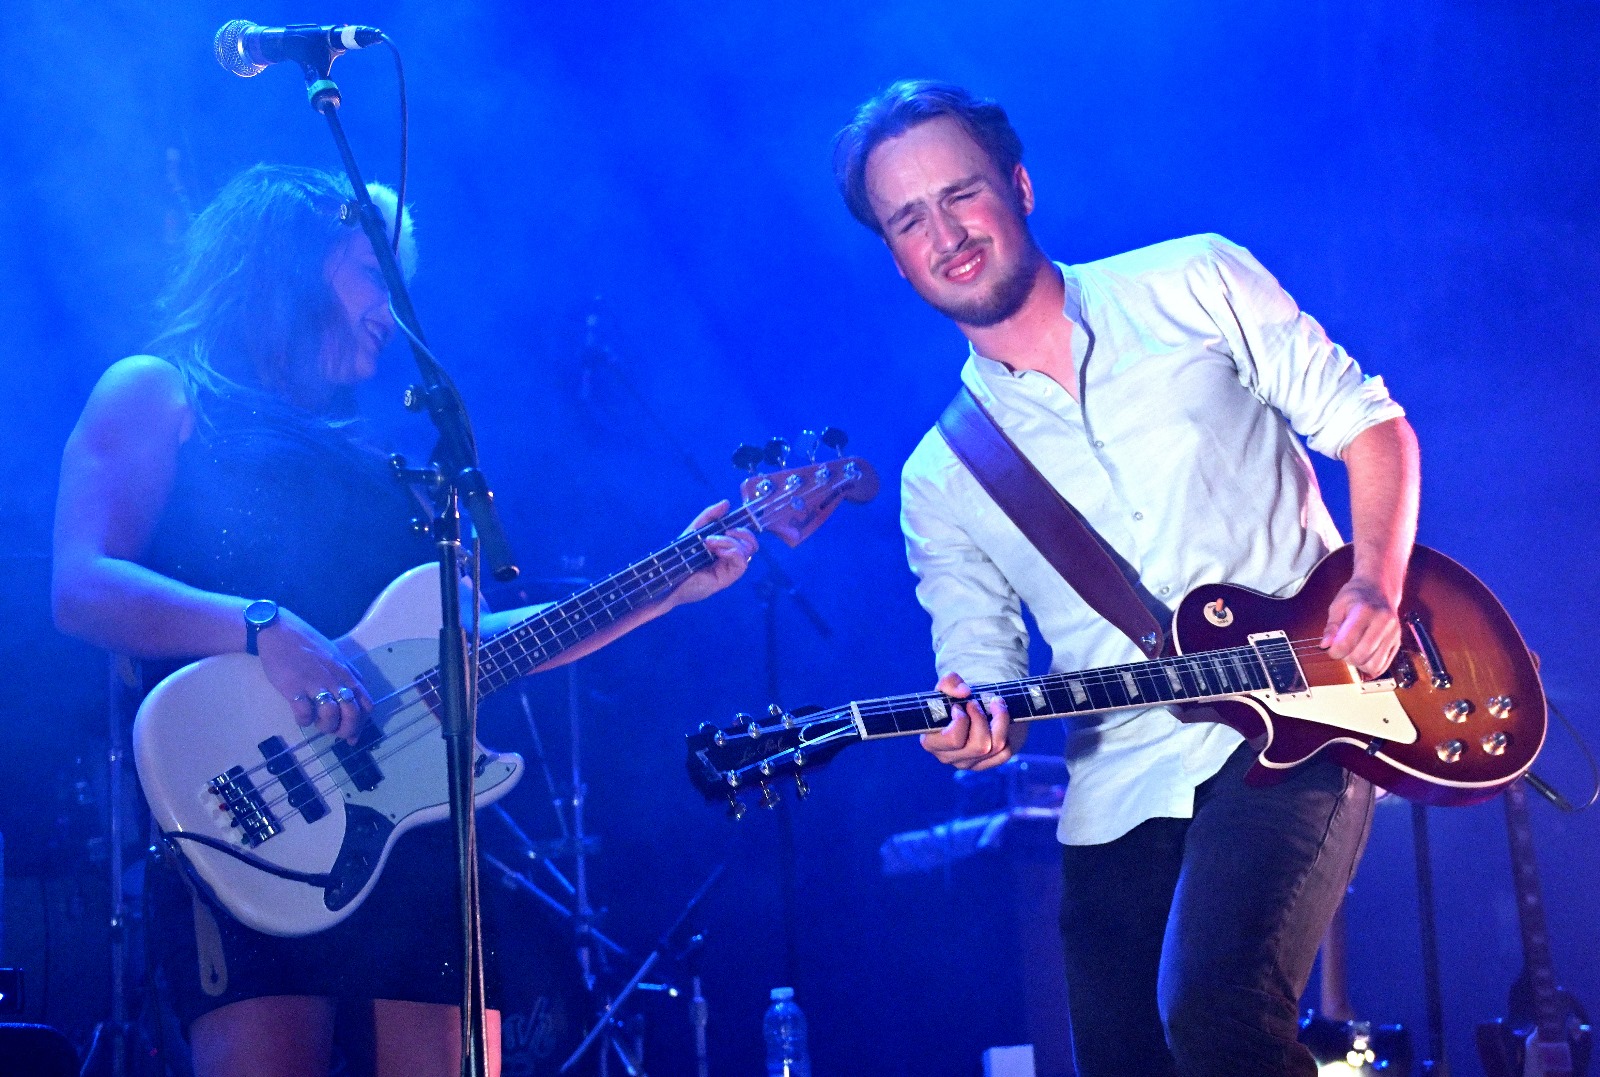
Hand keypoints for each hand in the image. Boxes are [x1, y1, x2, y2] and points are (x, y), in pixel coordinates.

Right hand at [255, 609, 370, 742]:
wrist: (278, 630)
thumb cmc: (306, 643)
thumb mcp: (335, 656)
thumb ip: (346, 675)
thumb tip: (354, 695)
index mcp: (346, 673)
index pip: (366, 703)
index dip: (362, 723)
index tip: (354, 734)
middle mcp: (335, 679)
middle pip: (352, 713)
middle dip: (347, 730)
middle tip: (335, 734)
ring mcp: (315, 683)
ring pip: (331, 715)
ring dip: (326, 726)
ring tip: (317, 723)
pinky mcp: (294, 687)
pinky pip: (305, 713)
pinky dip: (304, 721)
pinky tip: (301, 716)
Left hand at [667, 500, 757, 606]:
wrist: (669, 576)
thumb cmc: (680, 556)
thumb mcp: (695, 531)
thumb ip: (709, 516)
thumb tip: (726, 503)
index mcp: (725, 547)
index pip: (746, 537)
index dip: (743, 529)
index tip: (728, 526)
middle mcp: (730, 558)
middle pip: (751, 543)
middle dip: (740, 532)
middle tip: (724, 532)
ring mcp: (730, 568)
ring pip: (747, 550)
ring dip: (730, 541)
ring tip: (710, 543)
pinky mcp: (728, 578)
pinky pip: (742, 562)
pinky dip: (733, 551)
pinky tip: (718, 552)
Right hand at [919, 672, 1026, 770]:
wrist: (971, 708)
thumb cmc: (955, 699)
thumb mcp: (947, 686)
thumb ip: (949, 682)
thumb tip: (964, 692)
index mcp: (932, 742)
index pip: (953, 740)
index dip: (961, 721)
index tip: (960, 706)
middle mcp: (949, 757)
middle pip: (978, 746)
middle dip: (981, 719)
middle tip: (976, 703)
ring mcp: (968, 763)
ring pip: (994, 747)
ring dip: (999, 720)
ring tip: (994, 703)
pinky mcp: (985, 764)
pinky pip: (1004, 753)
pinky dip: (1006, 732)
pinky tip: (1000, 719)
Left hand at [1321, 575, 1402, 678]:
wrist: (1379, 589)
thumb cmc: (1355, 597)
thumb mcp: (1337, 606)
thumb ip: (1331, 627)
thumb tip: (1325, 645)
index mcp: (1364, 611)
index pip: (1347, 643)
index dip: (1334, 651)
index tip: (1331, 648)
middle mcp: (1383, 622)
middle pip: (1360, 656)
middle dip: (1346, 658)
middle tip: (1343, 649)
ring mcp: (1393, 633)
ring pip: (1373, 664)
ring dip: (1359, 664)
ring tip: (1354, 652)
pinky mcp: (1397, 642)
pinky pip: (1383, 666)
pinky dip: (1371, 666)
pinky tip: (1364, 656)